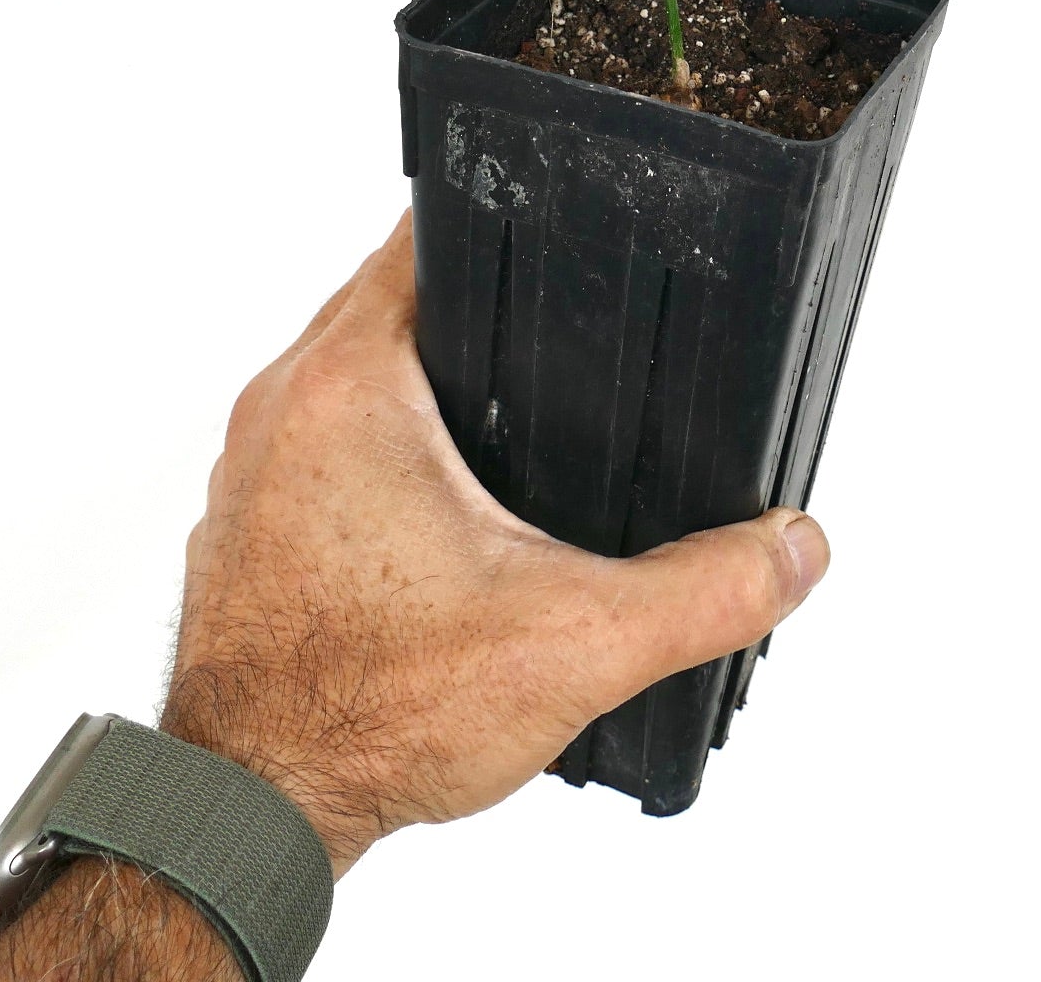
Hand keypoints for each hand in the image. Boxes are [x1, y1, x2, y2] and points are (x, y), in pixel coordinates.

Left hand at [161, 210, 829, 874]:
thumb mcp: (575, 641)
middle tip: (556, 336)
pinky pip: (316, 446)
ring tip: (510, 416)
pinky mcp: (247, 529)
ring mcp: (251, 468)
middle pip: (387, 302)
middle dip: (473, 313)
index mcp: (347, 384)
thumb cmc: (363, 714)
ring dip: (420, 383)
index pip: (421, 239)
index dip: (497, 224)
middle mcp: (282, 407)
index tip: (555, 234)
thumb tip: (793, 549)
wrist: (247, 816)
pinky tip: (440, 509)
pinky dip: (375, 452)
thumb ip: (703, 591)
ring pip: (348, 377)